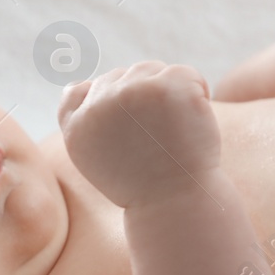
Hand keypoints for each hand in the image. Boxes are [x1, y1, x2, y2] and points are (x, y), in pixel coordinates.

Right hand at [58, 60, 219, 207]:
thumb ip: (80, 120)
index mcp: (77, 125)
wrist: (178, 204)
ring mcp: (133, 93)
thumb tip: (81, 82)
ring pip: (153, 71)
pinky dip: (197, 93)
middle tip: (157, 140)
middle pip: (123, 76)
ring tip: (174, 132)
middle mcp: (100, 105)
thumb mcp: (94, 158)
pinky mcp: (168, 87)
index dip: (108, 107)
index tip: (127, 133)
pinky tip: (193, 123)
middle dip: (142, 100)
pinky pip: (186, 73)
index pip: (78, 91)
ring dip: (169, 94)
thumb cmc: (142, 185)